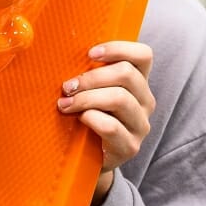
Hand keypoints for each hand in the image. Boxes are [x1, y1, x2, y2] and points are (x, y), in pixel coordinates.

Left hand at [57, 41, 154, 205]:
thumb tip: (60, 50)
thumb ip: (87, 72)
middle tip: (67, 86)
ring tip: (65, 104)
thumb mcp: (90, 90)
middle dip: (92, 77)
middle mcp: (145, 100)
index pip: (143, 55)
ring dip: (86, 98)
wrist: (88, 157)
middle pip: (127, 74)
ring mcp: (140, 125)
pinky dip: (90, 119)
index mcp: (138, 81)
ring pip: (120, 99)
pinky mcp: (130, 146)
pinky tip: (79, 120)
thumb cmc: (86, 114)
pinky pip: (111, 127)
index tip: (90, 53)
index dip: (118, 48)